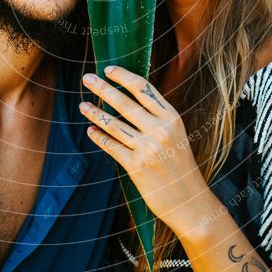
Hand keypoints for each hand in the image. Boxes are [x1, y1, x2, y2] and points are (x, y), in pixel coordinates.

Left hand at [79, 65, 210, 237]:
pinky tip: (90, 130)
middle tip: (87, 78)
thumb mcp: (176, 134)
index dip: (123, 76)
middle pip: (125, 102)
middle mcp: (160, 129)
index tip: (108, 69)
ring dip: (95, 112)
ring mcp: (148, 148)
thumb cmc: (181, 166)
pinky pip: (111, 146)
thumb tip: (130, 98)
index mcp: (172, 117)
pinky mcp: (136, 166)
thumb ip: (158, 117)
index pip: (143, 88)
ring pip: (114, 123)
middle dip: (103, 88)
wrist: (190, 201)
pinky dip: (98, 136)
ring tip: (82, 105)